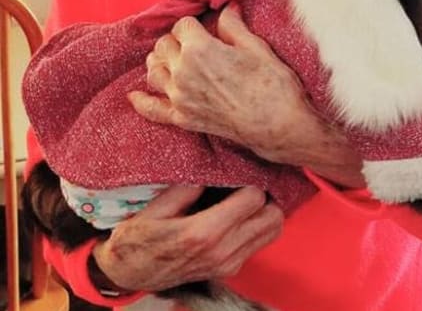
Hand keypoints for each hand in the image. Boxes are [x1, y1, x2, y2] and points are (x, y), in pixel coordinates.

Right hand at [91, 185, 281, 292]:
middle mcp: (222, 250)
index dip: (250, 181)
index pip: (254, 198)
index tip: (240, 175)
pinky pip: (260, 243)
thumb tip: (213, 167)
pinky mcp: (230, 270)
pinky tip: (242, 217)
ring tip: (249, 201)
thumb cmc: (138, 239)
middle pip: (273, 216)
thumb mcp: (155, 207)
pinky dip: (259, 228)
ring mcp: (228, 264)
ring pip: (273, 231)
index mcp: (204, 232)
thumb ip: (187, 187)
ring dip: (266, 213)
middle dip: (266, 197)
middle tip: (249, 186)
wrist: (128, 274)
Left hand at [130, 3, 363, 187]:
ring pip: (153, 72)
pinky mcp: (183, 119)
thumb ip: (234, 26)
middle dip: (177, 40)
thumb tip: (228, 8)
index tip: (205, 27)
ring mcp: (180, 98)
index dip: (195, 24)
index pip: (182, 25)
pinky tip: (135, 95)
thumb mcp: (257, 47)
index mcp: (200, 49)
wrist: (279, 125)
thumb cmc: (273, 85)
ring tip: (173, 60)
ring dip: (160, 62)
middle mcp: (183, 72)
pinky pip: (152, 110)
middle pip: (164, 46)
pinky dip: (142, 101)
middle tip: (195, 43)